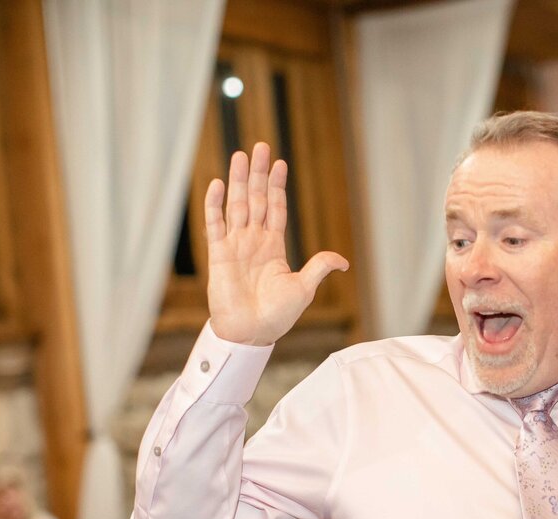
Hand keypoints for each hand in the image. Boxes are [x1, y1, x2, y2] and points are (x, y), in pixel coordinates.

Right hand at [206, 143, 347, 345]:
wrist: (251, 333)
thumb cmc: (276, 315)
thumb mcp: (303, 288)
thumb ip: (319, 267)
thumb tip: (343, 260)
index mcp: (273, 247)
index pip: (275, 208)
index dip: (276, 186)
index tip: (280, 163)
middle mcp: (253, 241)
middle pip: (255, 199)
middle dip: (257, 174)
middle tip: (259, 146)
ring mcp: (235, 246)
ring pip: (236, 205)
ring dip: (237, 181)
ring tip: (240, 156)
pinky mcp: (219, 255)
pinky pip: (215, 225)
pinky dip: (214, 205)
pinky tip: (217, 184)